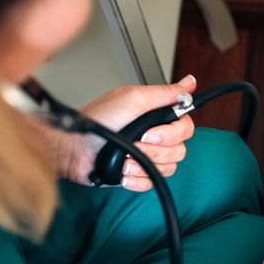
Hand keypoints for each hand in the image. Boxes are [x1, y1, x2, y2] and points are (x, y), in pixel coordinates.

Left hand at [57, 75, 196, 190]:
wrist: (74, 148)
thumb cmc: (98, 121)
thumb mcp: (133, 98)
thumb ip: (164, 93)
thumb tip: (190, 82)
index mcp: (156, 116)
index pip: (186, 126)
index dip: (173, 132)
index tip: (152, 130)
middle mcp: (155, 135)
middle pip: (180, 149)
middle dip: (156, 148)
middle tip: (137, 141)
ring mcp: (147, 156)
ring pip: (168, 167)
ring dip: (143, 163)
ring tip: (124, 157)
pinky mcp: (138, 173)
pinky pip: (152, 181)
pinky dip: (136, 177)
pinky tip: (122, 170)